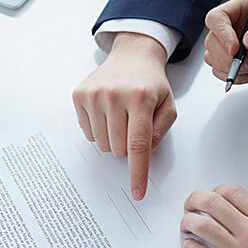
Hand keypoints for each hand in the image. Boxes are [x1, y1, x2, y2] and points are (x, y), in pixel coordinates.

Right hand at [73, 32, 176, 199]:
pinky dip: (99, 130)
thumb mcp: (168, 106)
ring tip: (120, 118)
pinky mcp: (79, 96)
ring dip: (113, 139)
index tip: (137, 192)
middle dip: (128, 147)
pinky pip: (88, 133)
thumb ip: (159, 132)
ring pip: (102, 144)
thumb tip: (142, 155)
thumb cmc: (150, 83)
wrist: (132, 56)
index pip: (137, 145)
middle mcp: (114, 95)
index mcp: (141, 98)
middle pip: (118, 148)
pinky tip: (106, 113)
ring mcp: (94, 95)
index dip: (137, 172)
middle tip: (133, 126)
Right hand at [204, 0, 247, 84]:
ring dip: (231, 68)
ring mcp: (233, 45)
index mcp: (242, 9)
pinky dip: (235, 76)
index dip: (221, 33)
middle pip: (212, 41)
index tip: (235, 49)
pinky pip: (221, 71)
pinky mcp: (236, 61)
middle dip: (228, 57)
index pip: (217, 18)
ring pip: (213, 57)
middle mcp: (233, 26)